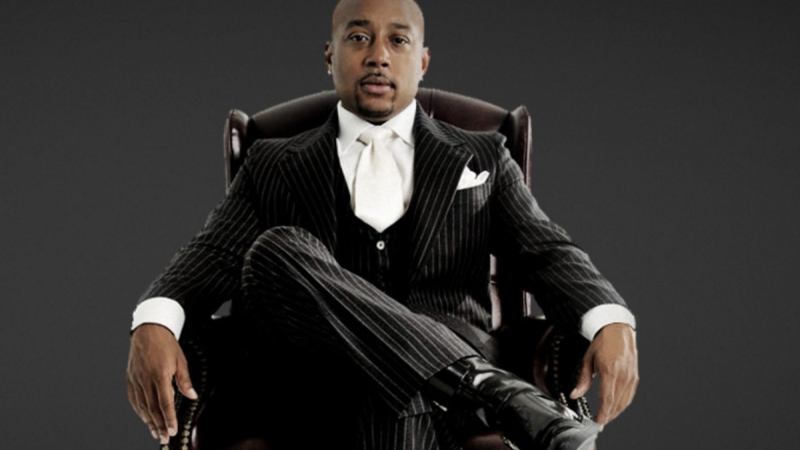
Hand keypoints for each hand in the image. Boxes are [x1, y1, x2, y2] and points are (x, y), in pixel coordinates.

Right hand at [126, 324, 197, 443]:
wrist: (148, 330)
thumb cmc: (166, 343)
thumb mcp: (180, 360)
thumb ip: (185, 380)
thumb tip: (192, 396)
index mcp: (160, 374)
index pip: (165, 402)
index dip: (169, 418)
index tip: (173, 430)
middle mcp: (146, 379)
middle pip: (153, 408)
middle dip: (160, 425)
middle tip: (165, 438)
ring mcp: (136, 379)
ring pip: (142, 406)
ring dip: (149, 421)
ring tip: (156, 433)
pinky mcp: (130, 378)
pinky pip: (134, 399)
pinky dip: (139, 410)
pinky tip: (144, 418)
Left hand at [570, 323, 638, 425]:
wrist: (618, 330)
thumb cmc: (602, 342)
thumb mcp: (588, 359)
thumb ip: (583, 380)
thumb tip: (574, 394)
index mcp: (610, 371)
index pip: (607, 399)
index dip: (602, 413)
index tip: (597, 421)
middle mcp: (623, 375)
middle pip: (616, 403)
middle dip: (608, 415)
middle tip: (600, 422)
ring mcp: (631, 376)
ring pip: (624, 401)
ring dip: (615, 412)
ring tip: (606, 417)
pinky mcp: (635, 377)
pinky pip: (629, 395)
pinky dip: (622, 404)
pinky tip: (616, 407)